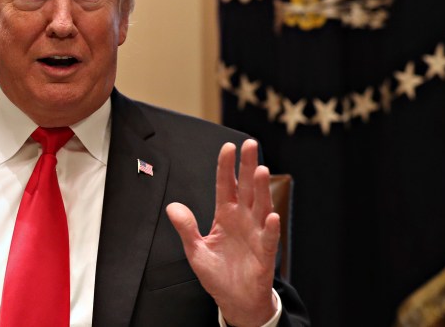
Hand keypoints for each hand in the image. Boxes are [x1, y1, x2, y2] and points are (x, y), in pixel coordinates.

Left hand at [166, 140, 278, 326]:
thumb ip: (186, 228)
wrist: (235, 300)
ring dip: (261, 189)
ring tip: (261, 170)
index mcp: (225, 216)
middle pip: (246, 188)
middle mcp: (243, 219)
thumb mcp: (196, 250)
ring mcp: (256, 234)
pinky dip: (271, 227)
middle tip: (250, 145)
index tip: (228, 147)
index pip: (225, 186)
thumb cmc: (218, 274)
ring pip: (260, 207)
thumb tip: (172, 206)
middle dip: (248, 166)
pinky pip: (269, 238)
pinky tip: (271, 215)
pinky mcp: (265, 254)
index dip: (226, 167)